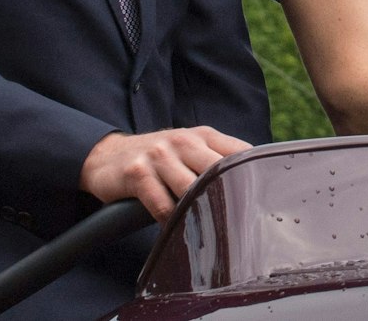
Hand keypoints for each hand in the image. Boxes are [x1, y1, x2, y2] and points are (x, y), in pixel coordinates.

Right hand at [79, 127, 252, 221]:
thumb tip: (252, 186)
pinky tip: (175, 230)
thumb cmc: (158, 158)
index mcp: (203, 135)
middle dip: (228, 198)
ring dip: (199, 212)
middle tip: (238, 224)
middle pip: (218, 171)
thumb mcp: (189, 149)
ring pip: (191, 189)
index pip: (239, 152)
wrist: (107, 155)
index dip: (253, 176)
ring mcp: (159, 155)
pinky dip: (172, 222)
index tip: (260, 201)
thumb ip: (217, 160)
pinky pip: (162, 205)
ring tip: (206, 230)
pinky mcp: (138, 173)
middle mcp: (183, 141)